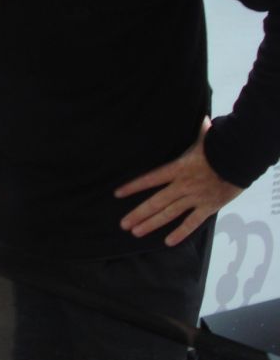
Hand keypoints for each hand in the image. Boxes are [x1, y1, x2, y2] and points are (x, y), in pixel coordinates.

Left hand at [115, 118, 242, 246]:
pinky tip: (168, 242)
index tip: (117, 194)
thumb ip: (197, 130)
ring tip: (136, 232)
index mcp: (178, 168)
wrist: (242, 159)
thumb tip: (200, 118)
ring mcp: (195, 198)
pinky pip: (192, 223)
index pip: (149, 179)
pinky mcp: (209, 207)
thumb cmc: (221, 146)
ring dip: (151, 224)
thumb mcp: (204, 137)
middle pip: (155, 202)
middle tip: (123, 224)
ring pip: (169, 214)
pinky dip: (180, 233)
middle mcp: (183, 185)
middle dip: (137, 214)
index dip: (133, 186)